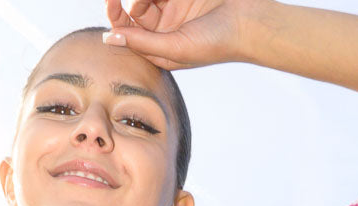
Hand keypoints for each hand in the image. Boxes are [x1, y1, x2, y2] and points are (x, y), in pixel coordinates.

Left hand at [102, 0, 262, 69]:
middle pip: (133, 11)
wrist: (248, 21)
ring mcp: (173, 5)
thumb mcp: (175, 48)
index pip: (129, 33)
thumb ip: (142, 43)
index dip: (116, 19)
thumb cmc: (216, 43)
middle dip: (129, 3)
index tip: (113, 4)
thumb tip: (109, 39)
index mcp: (160, 48)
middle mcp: (164, 27)